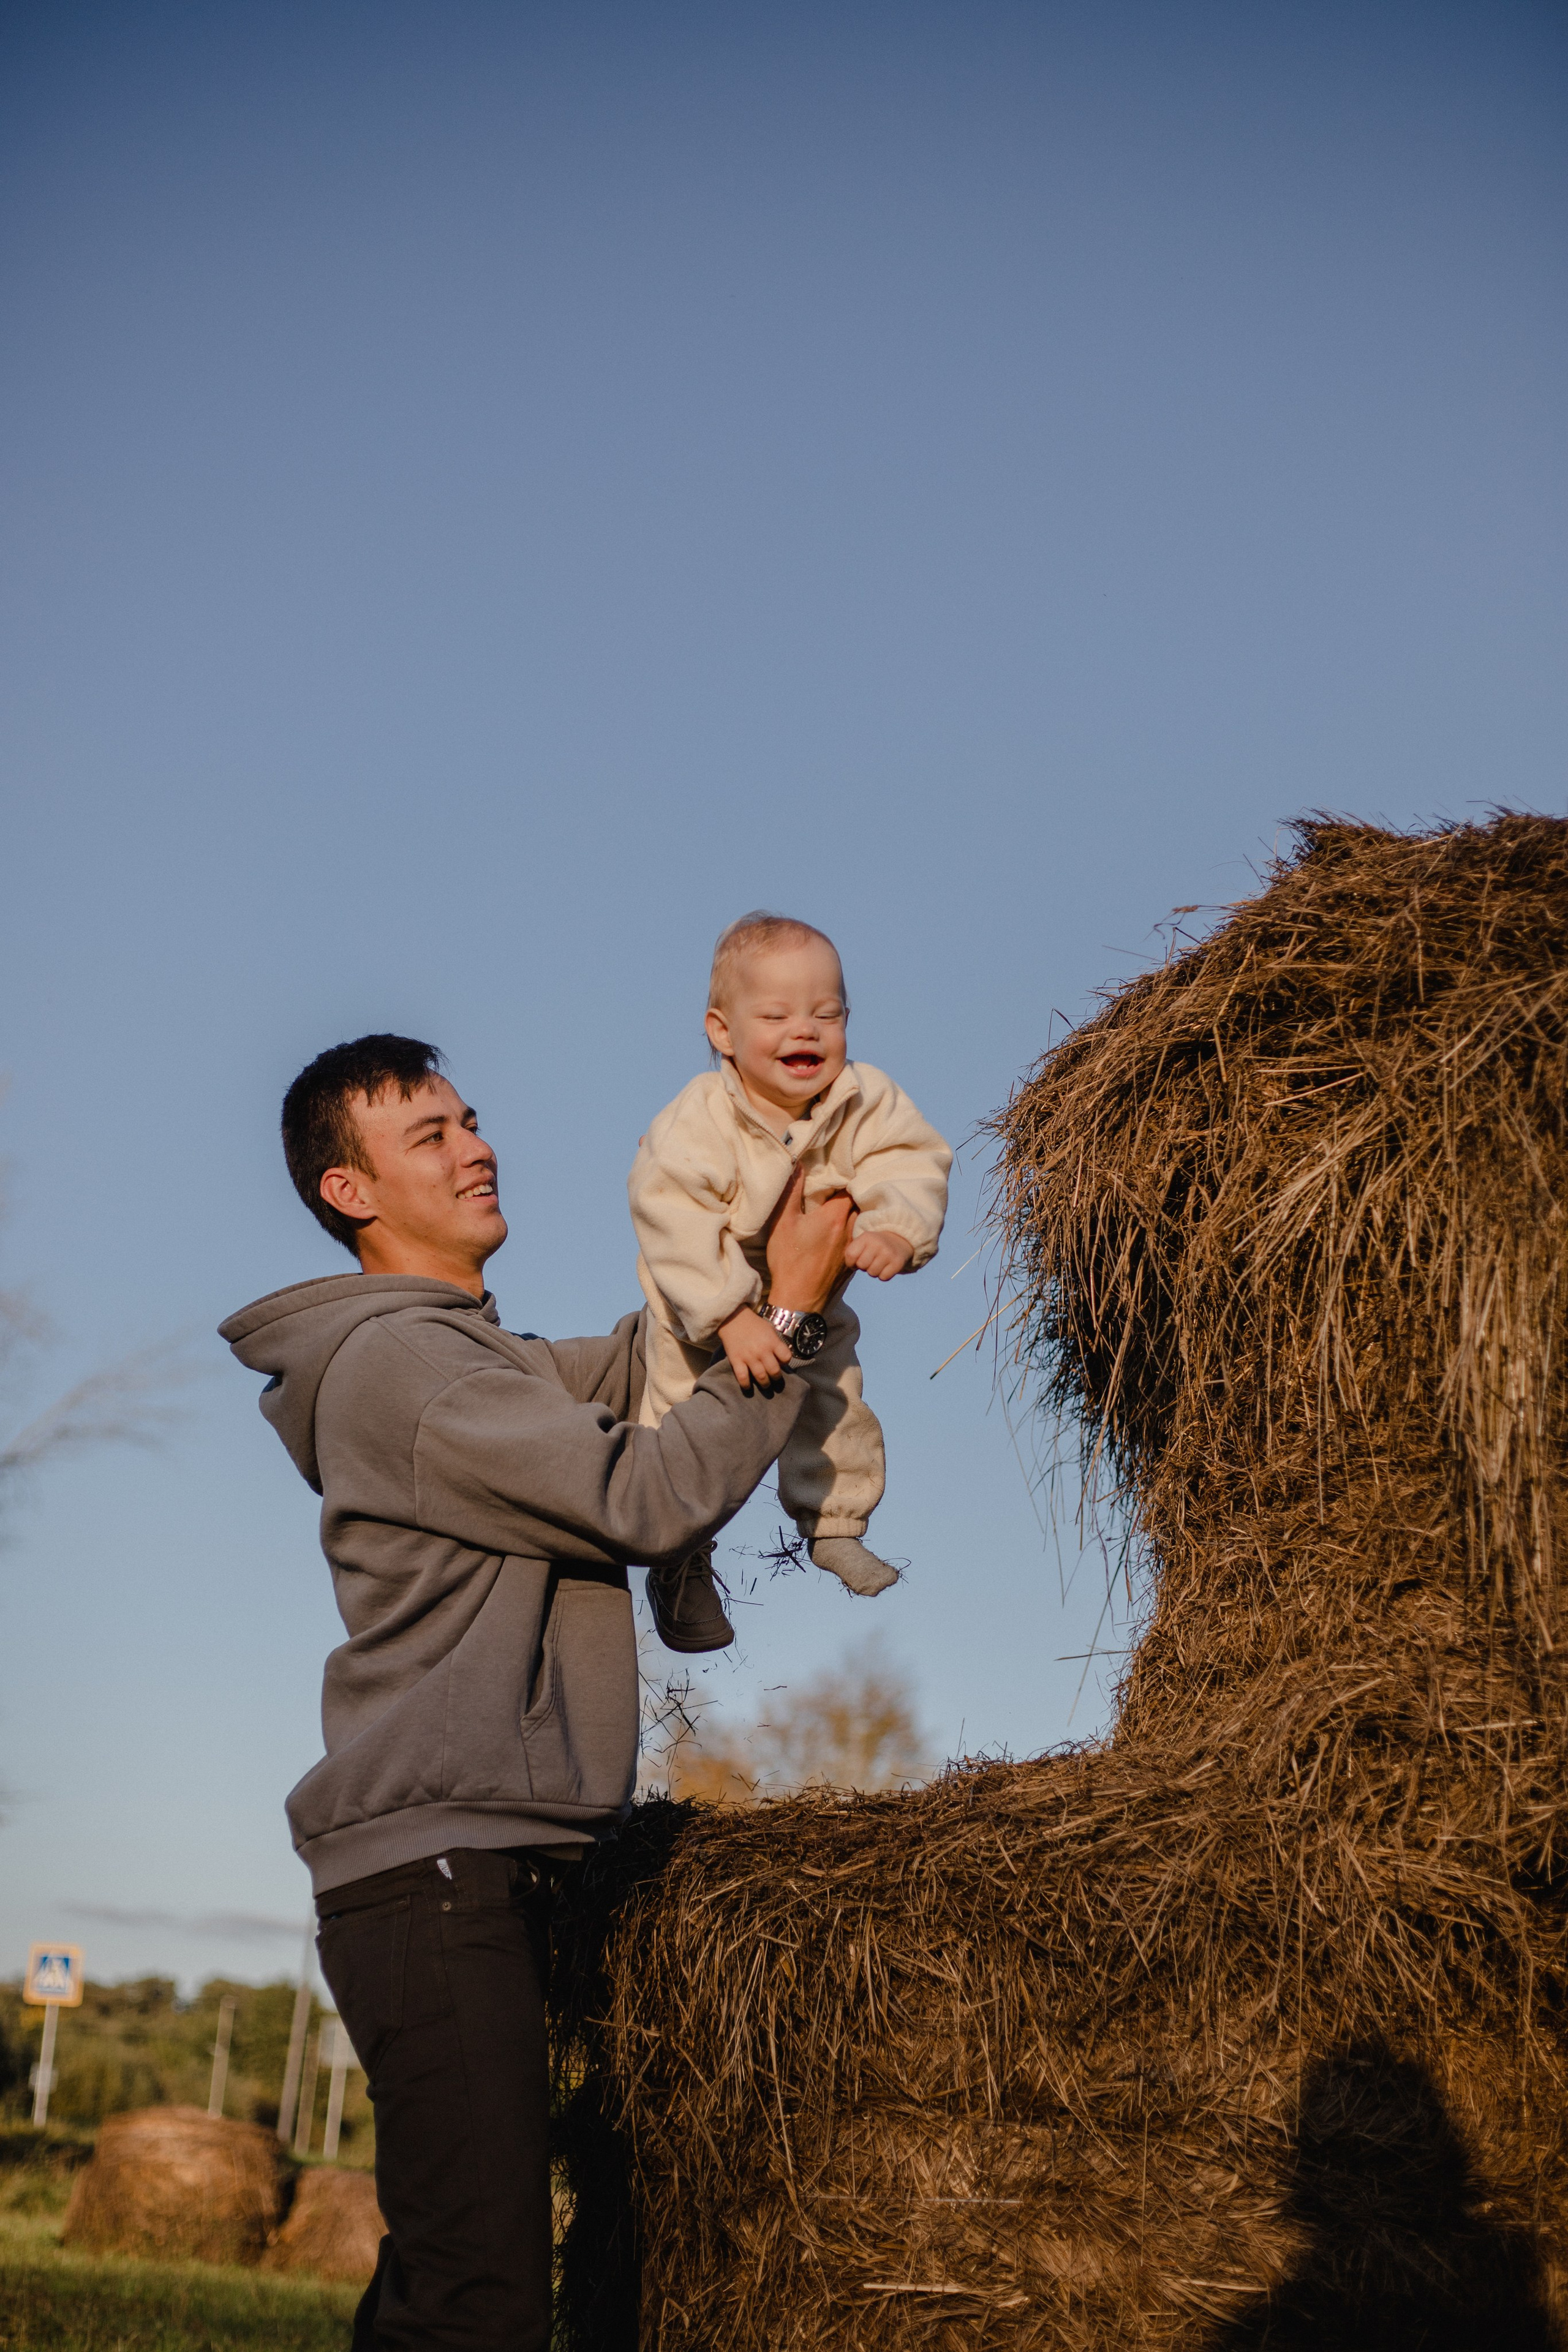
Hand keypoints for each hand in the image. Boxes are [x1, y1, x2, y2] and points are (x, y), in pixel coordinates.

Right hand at [717, 1305, 793, 1393]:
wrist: (733, 1318)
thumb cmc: (753, 1324)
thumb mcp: (770, 1329)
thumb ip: (776, 1343)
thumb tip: (782, 1357)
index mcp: (772, 1341)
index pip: (786, 1357)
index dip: (786, 1362)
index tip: (782, 1363)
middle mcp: (762, 1351)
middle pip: (774, 1371)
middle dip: (776, 1378)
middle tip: (774, 1378)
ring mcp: (749, 1357)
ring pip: (761, 1377)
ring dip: (765, 1384)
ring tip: (765, 1384)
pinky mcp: (736, 1360)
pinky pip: (742, 1377)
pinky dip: (746, 1385)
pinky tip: (748, 1386)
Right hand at [762, 1167, 854, 1312]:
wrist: (799, 1299)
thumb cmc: (789, 1260)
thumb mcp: (783, 1222)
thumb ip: (791, 1191)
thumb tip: (797, 1164)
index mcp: (834, 1217)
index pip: (849, 1187)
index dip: (844, 1178)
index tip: (834, 1175)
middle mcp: (850, 1230)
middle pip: (858, 1203)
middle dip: (850, 1194)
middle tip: (837, 1188)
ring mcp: (854, 1247)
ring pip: (860, 1221)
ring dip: (853, 1213)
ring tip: (839, 1208)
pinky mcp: (853, 1261)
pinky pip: (858, 1239)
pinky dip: (853, 1231)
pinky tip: (838, 1233)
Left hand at [843, 1229, 914, 1281]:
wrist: (899, 1241)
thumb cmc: (874, 1246)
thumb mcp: (862, 1242)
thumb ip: (851, 1252)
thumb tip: (851, 1266)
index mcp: (866, 1237)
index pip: (851, 1255)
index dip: (851, 1262)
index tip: (856, 1260)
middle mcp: (878, 1243)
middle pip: (862, 1265)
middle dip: (863, 1267)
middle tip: (870, 1261)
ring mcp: (889, 1253)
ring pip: (872, 1273)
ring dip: (873, 1271)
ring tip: (878, 1263)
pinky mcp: (898, 1262)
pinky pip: (883, 1277)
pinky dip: (883, 1275)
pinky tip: (886, 1267)